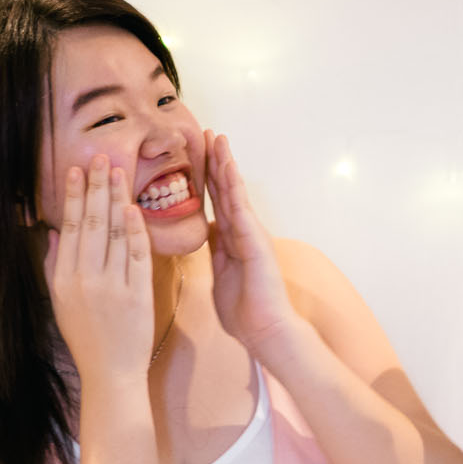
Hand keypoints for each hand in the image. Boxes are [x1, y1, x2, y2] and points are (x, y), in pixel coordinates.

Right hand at [45, 156, 154, 382]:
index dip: (72, 195)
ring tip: (118, 171)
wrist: (111, 372)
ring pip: (114, 233)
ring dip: (116, 198)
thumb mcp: (60, 302)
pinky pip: (137, 254)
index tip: (76, 170)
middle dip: (95, 186)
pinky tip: (133, 206)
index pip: (69, 227)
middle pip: (90, 222)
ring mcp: (112, 286)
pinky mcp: (138, 294)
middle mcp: (85, 280)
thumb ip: (54, 264)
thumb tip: (53, 230)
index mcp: (63, 279)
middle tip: (100, 157)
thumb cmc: (85, 337)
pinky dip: (136, 229)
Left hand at [202, 131, 301, 356]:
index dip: (207, 176)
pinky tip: (228, 168)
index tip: (198, 152)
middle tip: (208, 131)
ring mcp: (252, 234)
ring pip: (236, 192)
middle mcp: (243, 231)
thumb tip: (207, 231)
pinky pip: (242, 209)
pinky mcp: (256, 242)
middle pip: (227, 188)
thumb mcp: (220, 272)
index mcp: (231, 239)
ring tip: (218, 139)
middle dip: (217, 160)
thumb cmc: (244, 310)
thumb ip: (215, 250)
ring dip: (226, 164)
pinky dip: (234, 187)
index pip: (217, 200)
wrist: (265, 331)